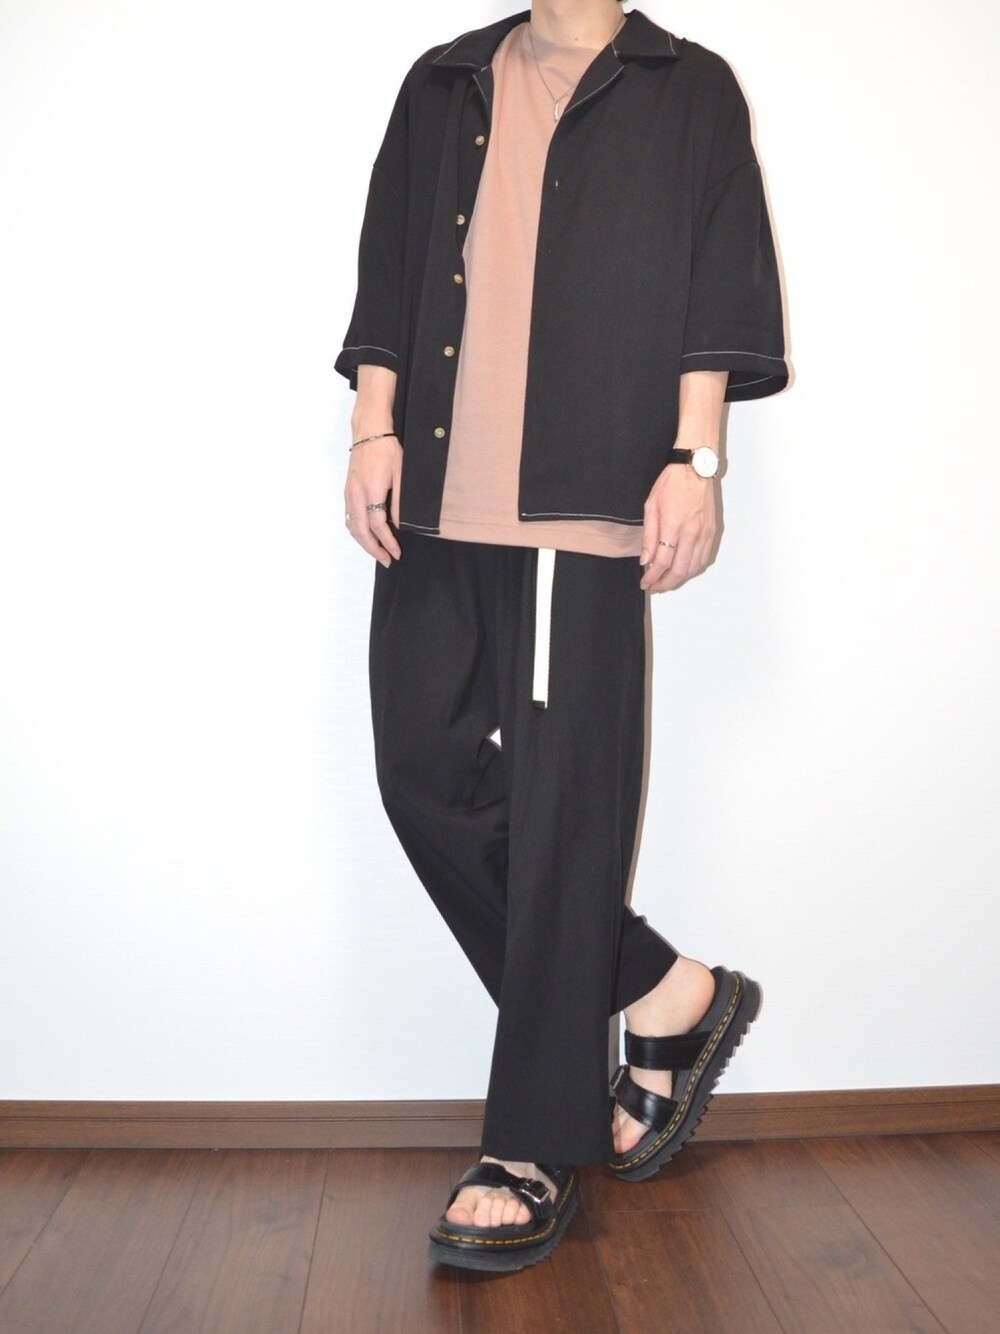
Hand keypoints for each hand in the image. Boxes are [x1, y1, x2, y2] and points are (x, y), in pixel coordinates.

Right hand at [344, 433, 402, 567]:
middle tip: (387, 560)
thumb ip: (399, 502)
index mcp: (371, 490)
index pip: (377, 525)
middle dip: (374, 549)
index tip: (397, 552)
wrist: (369, 432)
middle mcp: (356, 494)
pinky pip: (349, 518)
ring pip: (352, 527)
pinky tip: (367, 537)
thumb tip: (399, 524)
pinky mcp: (347, 491)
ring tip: (378, 553)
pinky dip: (357, 532)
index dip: (388, 542)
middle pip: (361, 531)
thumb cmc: (387, 449)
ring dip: (364, 543)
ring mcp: (349, 493)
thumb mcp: (401, 474)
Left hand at [639, 462, 717, 592]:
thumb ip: (649, 537)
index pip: (662, 562)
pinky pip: (703, 559)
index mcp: (673, 526)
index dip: (652, 577)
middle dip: (665, 584)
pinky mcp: (712, 533)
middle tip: (654, 588)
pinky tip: (682, 570)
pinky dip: (692, 569)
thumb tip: (646, 561)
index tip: (645, 583)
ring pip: (693, 568)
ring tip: (666, 581)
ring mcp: (704, 534)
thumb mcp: (651, 507)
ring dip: (679, 579)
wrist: (696, 469)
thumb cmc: (671, 484)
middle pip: (679, 570)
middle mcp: (692, 533)